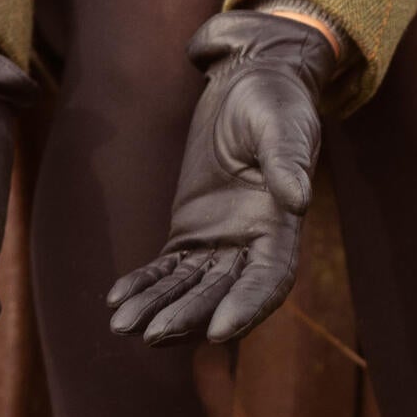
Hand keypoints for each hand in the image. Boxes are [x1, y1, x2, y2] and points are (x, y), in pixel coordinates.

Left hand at [108, 10, 344, 346]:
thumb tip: (299, 200)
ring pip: (189, 287)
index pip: (267, 279)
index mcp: (282, 225)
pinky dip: (145, 282)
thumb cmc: (274, 99)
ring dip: (158, 307)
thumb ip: (286, 159)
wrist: (247, 81)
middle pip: (220, 292)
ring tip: (121, 326)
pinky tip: (117, 300)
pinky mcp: (192, 231)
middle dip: (187, 315)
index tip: (216, 334)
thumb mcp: (281, 123)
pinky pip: (167, 266)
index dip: (245, 307)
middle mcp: (252, 244)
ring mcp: (220, 241)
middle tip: (151, 335)